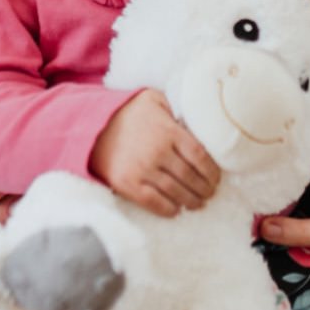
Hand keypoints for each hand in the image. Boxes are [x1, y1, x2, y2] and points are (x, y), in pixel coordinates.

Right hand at [91, 89, 221, 216]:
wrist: (93, 126)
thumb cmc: (128, 112)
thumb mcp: (154, 99)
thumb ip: (176, 107)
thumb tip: (198, 118)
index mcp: (168, 131)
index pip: (199, 156)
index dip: (212, 171)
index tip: (216, 178)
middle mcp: (157, 152)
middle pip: (190, 177)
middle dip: (204, 189)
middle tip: (210, 193)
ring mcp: (142, 169)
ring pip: (175, 192)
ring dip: (191, 201)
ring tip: (197, 204)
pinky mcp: (127, 184)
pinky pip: (153, 202)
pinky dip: (168, 209)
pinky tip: (176, 210)